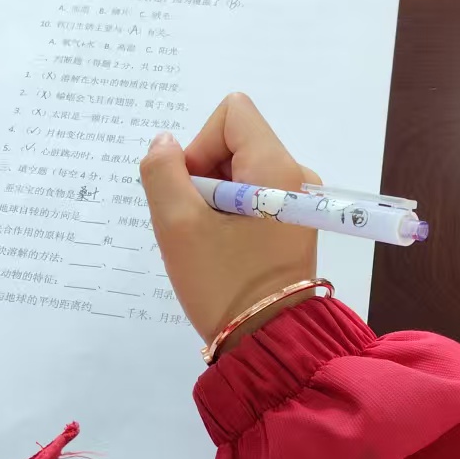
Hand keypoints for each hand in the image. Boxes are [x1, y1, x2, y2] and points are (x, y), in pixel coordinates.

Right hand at [139, 93, 319, 351]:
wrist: (267, 345)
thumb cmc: (223, 284)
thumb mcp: (177, 226)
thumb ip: (162, 172)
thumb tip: (165, 143)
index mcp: (276, 166)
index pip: (232, 113)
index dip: (199, 144)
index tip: (192, 193)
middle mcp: (295, 176)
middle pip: (234, 142)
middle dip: (203, 176)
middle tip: (195, 225)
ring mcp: (297, 202)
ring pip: (239, 172)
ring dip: (211, 200)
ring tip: (208, 243)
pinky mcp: (292, 225)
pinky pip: (250, 198)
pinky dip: (227, 216)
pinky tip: (221, 251)